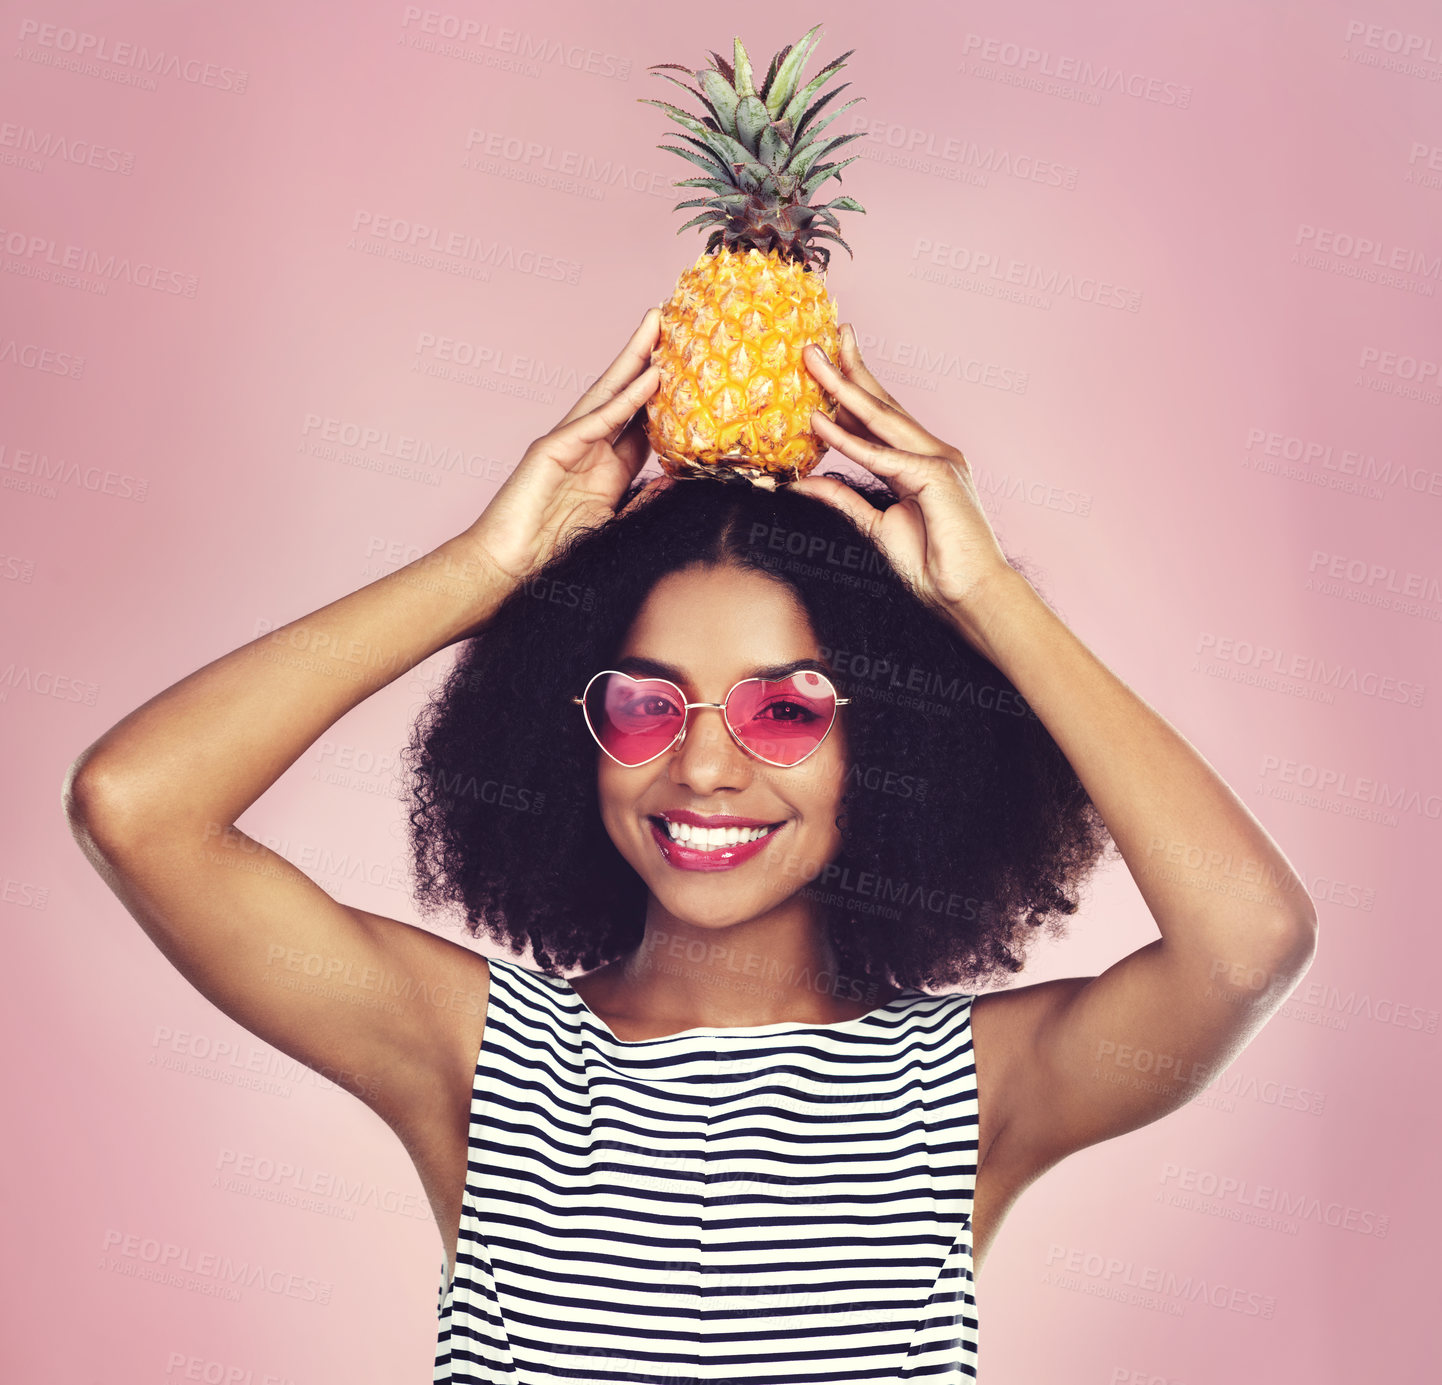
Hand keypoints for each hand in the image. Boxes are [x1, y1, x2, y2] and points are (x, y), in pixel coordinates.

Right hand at [460, 309, 670, 584]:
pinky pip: (598, 421)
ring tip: (659, 327)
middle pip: (626, 393)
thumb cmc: (554, 550)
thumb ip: (642, 500)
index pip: (643, 419)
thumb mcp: (615, 523)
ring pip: (610, 393)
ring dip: (636, 359)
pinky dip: (625, 400)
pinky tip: (650, 379)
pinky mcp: (551, 449)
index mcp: (606, 464)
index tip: (693, 367)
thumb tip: (676, 483)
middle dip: (648, 357)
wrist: (507, 566)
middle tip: (671, 319)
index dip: (665, 393)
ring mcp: (568, 443)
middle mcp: (588, 445)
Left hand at [791, 324, 1016, 643]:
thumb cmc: (934, 568)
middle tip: (813, 342)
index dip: (851, 390)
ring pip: (881, 418)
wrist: (971, 595)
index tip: (826, 362)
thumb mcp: (877, 528)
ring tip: (811, 360)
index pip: (880, 420)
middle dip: (847, 370)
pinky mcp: (936, 476)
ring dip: (842, 387)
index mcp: (921, 463)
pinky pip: (882, 455)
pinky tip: (819, 421)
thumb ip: (844, 501)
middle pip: (882, 405)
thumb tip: (804, 482)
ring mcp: (938, 460)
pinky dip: (848, 439)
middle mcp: (932, 452)